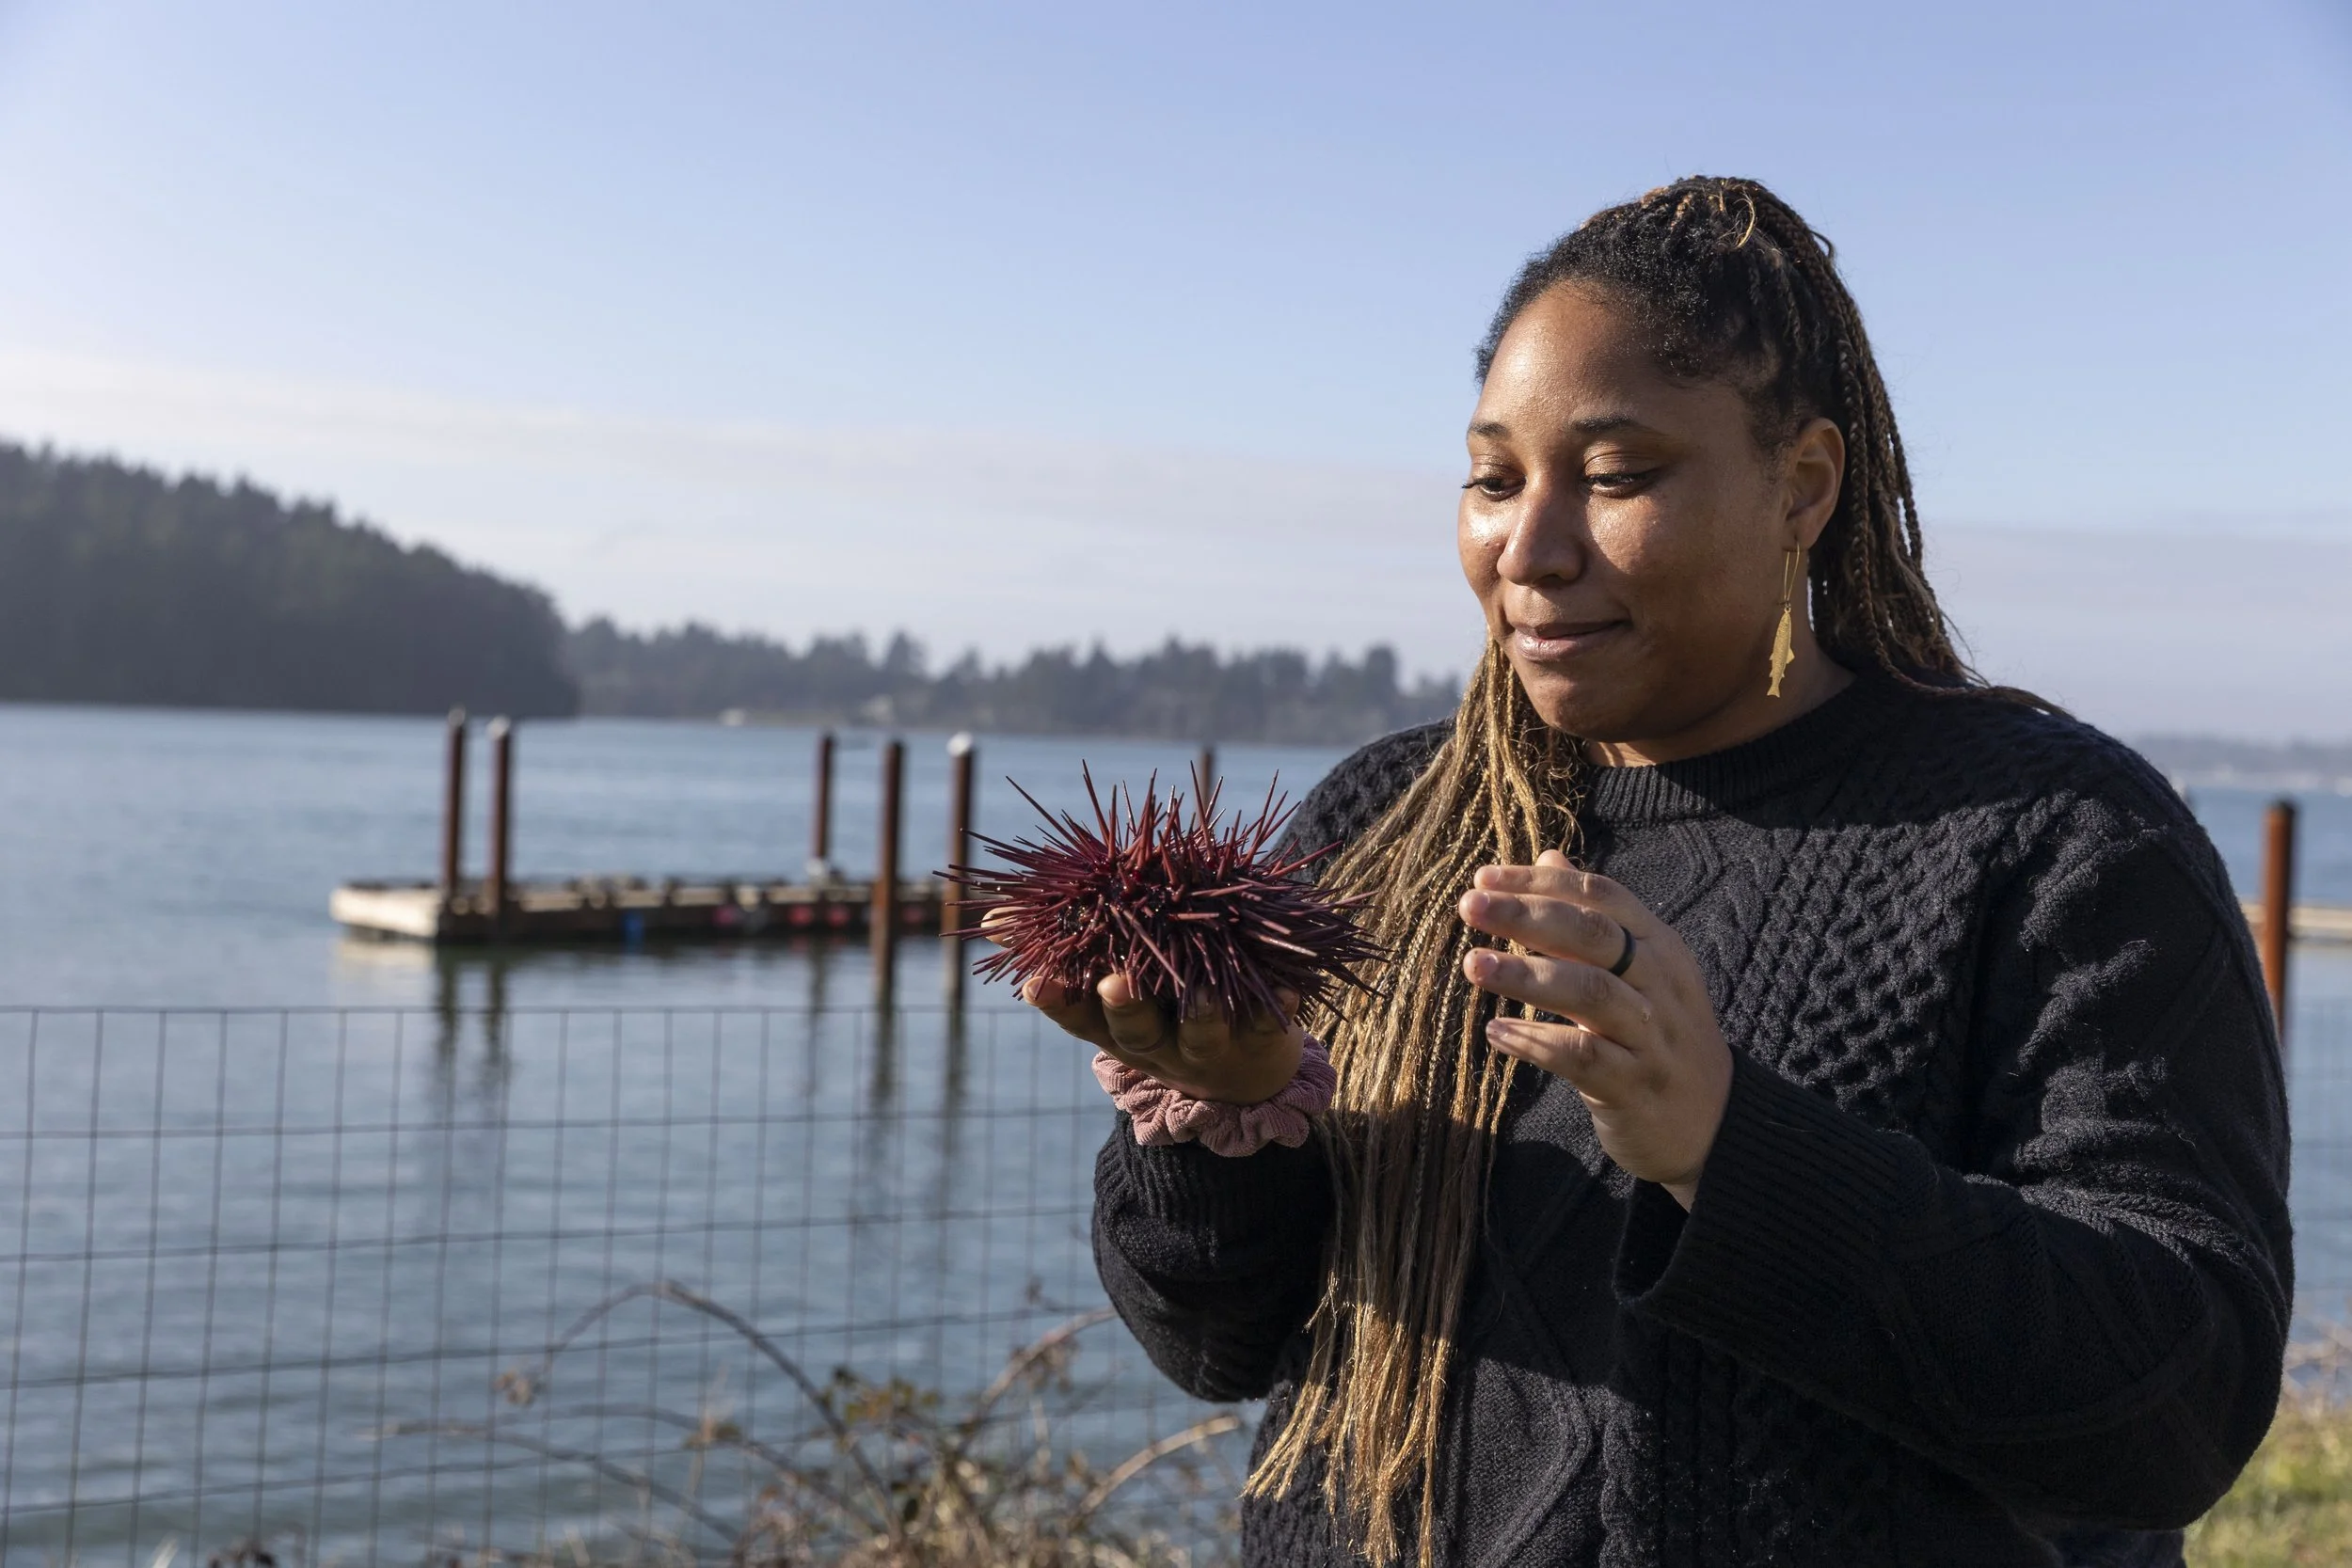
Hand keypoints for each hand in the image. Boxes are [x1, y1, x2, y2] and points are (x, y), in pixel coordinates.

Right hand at [1017, 970, 1305, 1105]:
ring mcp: (1207, 1049)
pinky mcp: (1260, 1043)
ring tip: (1206, 992)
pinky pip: (1269, 1028)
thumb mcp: (1112, 982)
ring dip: (1202, 1011)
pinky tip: (1288, 993)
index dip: (1056, 1000)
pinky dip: (1278, 1011)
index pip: (1077, 1015)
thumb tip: (992, 919)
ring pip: (1200, 1035)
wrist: (1245, 1072)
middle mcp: (1158, 1043)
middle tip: (1117, 981)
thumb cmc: (1167, 1005)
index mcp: (1116, 1022)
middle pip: (1135, 1031)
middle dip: (1126, 1006)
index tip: (1037, 980)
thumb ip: (1065, 945)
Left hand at [1456, 850, 1731, 1208]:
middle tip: (1470, 906)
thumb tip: (1546, 856)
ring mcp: (1652, 1037)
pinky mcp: (1635, 1087)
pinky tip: (1496, 1031)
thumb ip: (1591, 916)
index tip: (1483, 878)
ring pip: (1591, 993)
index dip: (1541, 883)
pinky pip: (1584, 1057)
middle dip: (1529, 916)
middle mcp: (1661, 984)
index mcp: (1660, 947)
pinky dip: (1537, 1042)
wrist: (1714, 1124)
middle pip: (1596, 935)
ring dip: (1527, 975)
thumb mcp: (1638, 970)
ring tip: (1473, 965)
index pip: (1601, 896)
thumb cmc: (1657, 1037)